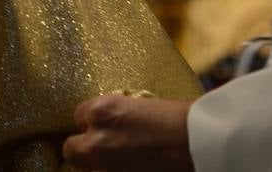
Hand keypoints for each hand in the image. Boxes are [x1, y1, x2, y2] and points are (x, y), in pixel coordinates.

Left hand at [63, 94, 193, 170]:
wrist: (199, 143)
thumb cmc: (180, 119)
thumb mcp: (141, 105)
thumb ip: (116, 116)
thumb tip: (111, 125)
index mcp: (102, 111)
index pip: (78, 116)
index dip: (92, 122)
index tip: (104, 127)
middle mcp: (97, 140)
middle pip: (71, 149)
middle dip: (84, 148)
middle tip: (103, 148)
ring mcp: (105, 167)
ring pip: (89, 168)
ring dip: (102, 164)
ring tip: (125, 160)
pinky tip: (135, 167)